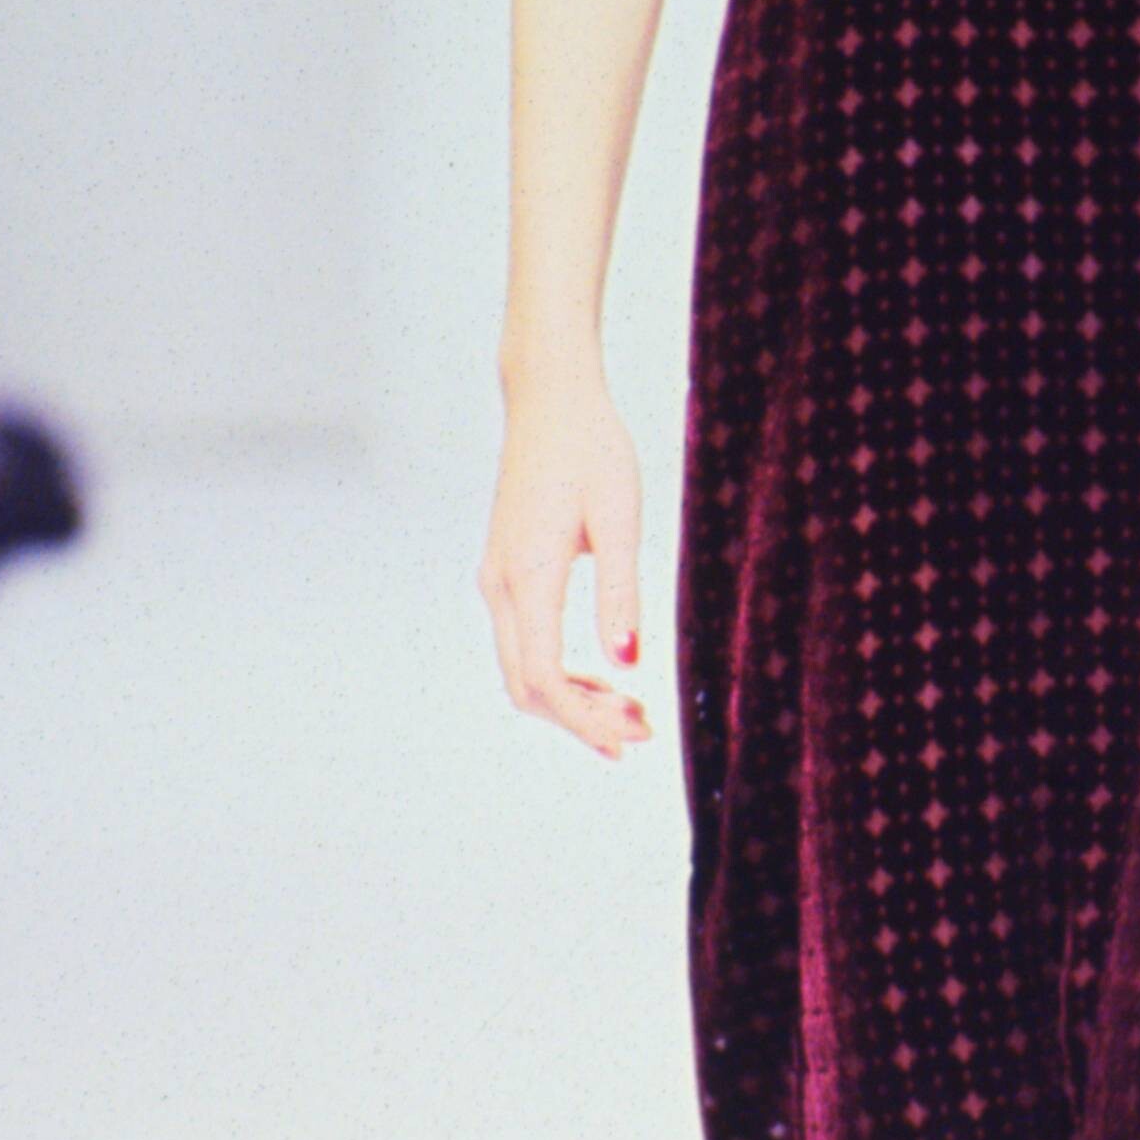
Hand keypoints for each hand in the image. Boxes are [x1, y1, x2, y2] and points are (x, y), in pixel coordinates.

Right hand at [478, 359, 651, 758]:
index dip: (584, 719)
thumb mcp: (619, 518)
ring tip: (632, 709)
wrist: (549, 399)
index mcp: (528, 576)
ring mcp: (498, 578)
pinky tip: (604, 677)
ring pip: (522, 667)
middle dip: (581, 719)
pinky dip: (559, 671)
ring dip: (571, 699)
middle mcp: (501, 585)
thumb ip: (622, 592)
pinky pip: (523, 641)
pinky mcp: (506, 570)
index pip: (545, 676)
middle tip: (642, 731)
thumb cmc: (591, 449)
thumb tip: (630, 662)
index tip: (629, 740)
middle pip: (527, 684)